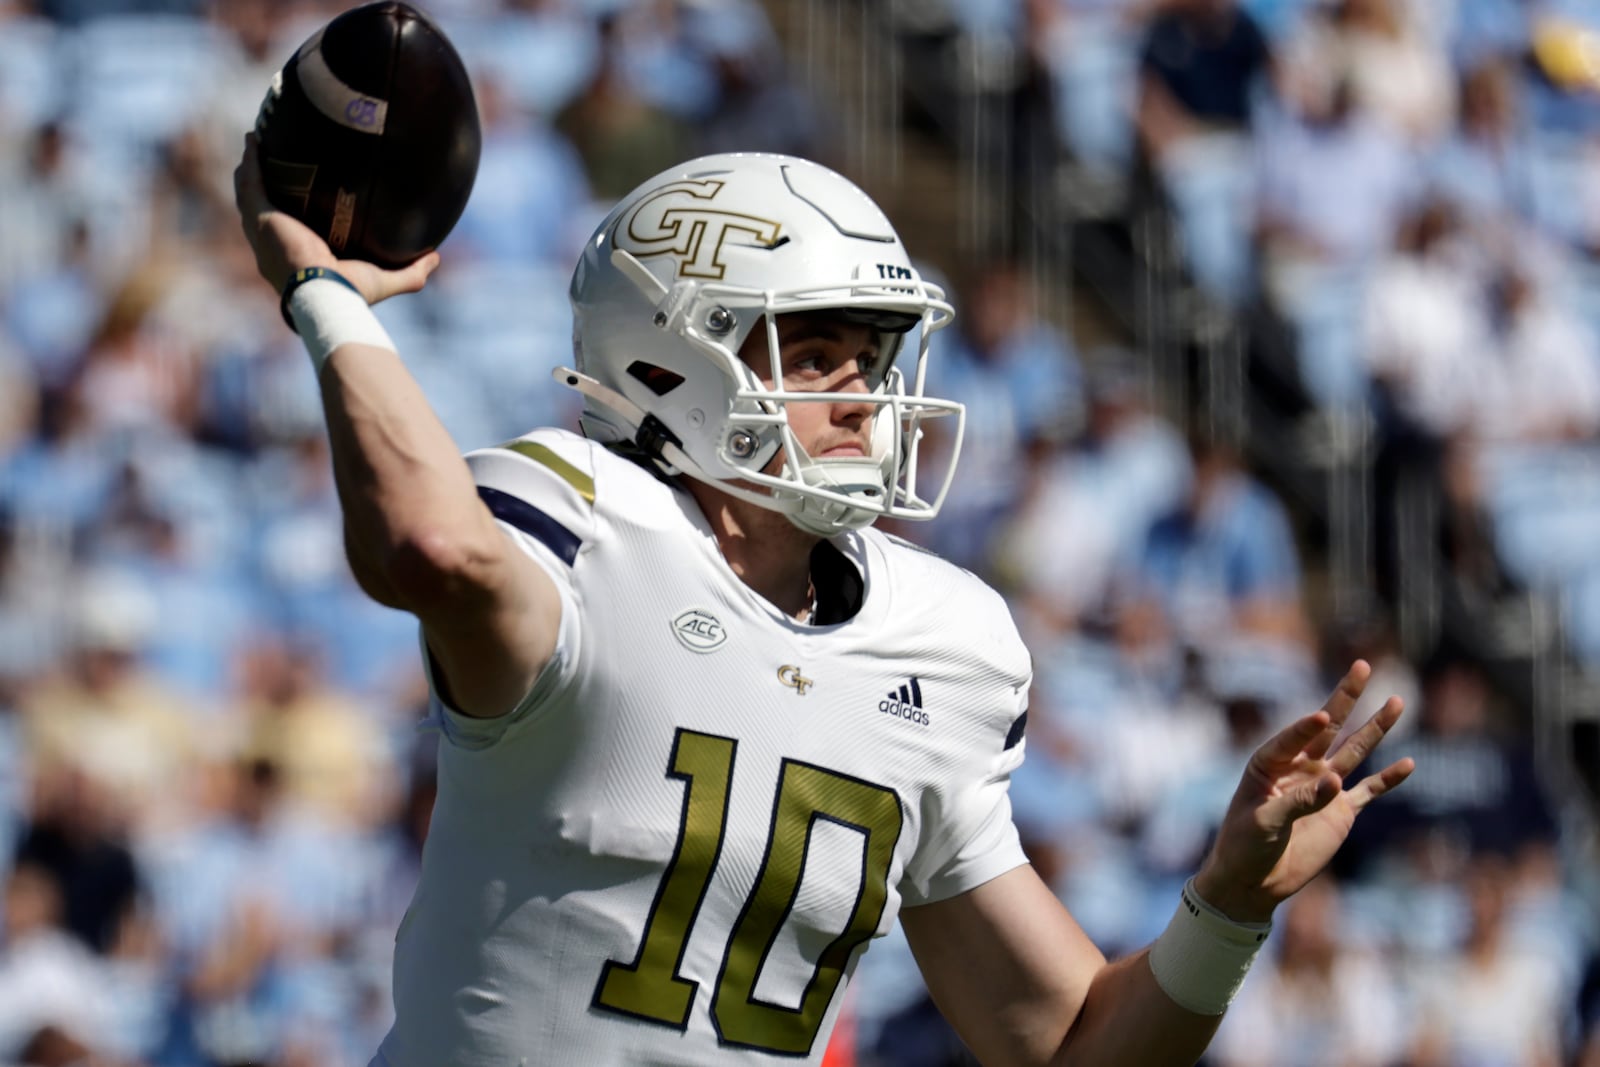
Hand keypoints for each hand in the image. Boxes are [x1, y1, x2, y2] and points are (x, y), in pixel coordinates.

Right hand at [232, 132, 438, 302]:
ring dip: (252, 168)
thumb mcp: (385, 280)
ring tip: (257, 144)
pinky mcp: (261, 217)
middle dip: (264, 184)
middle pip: (265, 207)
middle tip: (272, 159)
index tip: (299, 194)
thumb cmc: (349, 292)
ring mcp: (264, 230)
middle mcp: (275, 244)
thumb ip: (411, 272)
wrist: (324, 293)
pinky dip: (251, 162)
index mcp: (298, 256)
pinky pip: (251, 183)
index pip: (290, 231)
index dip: (288, 212)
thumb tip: (435, 258)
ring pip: (251, 193)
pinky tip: (254, 140)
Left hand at [1194, 659, 1413, 922]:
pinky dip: (1388, 780)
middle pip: (1328, 727)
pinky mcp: (1340, 811)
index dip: (1306, 727)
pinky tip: (1408, 764)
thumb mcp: (1264, 822)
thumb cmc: (1244, 846)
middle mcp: (1299, 767)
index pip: (1293, 736)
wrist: (1253, 881)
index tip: (1321, 717)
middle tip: (1362, 665)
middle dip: (1345, 697)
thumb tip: (1335, 782)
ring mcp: (1322, 787)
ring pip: (1354, 751)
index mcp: (1270, 763)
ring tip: (1395, 701)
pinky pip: (1368, 791)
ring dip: (1374, 728)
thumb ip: (1298, 801)